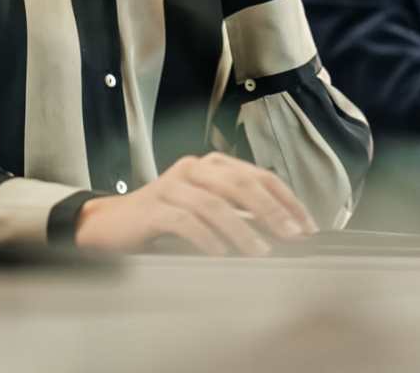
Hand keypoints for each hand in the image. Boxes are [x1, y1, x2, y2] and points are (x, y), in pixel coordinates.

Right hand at [75, 153, 317, 254]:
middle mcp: (195, 168)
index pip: (259, 175)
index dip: (286, 199)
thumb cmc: (166, 219)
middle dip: (271, 210)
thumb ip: (238, 213)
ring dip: (242, 230)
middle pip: (241, 184)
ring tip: (260, 252)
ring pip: (215, 204)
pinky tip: (220, 255)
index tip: (307, 225)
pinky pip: (185, 221)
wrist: (112, 223)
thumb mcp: (206, 210)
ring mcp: (172, 185)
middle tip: (292, 235)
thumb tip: (283, 230)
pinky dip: (207, 238)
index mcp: (213, 165)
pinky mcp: (153, 207)